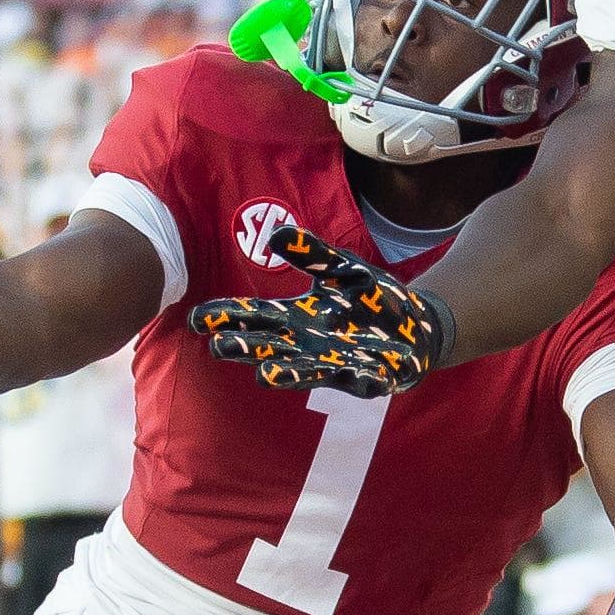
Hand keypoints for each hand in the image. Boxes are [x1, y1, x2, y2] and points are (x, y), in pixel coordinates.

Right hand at [189, 223, 452, 397]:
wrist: (416, 326)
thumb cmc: (371, 299)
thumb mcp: (342, 268)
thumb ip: (311, 254)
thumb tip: (274, 235)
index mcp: (297, 318)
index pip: (255, 317)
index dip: (227, 318)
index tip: (197, 319)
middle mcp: (309, 346)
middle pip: (271, 348)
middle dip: (248, 349)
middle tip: (220, 347)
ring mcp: (337, 365)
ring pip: (306, 371)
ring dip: (288, 374)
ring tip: (265, 376)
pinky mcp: (368, 378)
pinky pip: (360, 379)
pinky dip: (356, 377)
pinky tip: (350, 374)